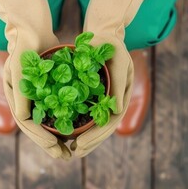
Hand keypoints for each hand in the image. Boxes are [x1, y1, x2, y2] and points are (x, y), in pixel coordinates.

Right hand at [0, 0, 70, 158]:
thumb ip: (21, 92)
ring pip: (45, 122)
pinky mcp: (45, 90)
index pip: (27, 124)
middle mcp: (23, 99)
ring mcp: (34, 95)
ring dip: (57, 136)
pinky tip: (75, 127)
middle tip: (66, 156)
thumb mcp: (21, 69)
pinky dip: (62, 120)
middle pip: (36, 128)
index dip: (41, 138)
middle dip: (50, 144)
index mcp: (15, 97)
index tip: (56, 147)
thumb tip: (24, 118)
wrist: (31, 29)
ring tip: (71, 149)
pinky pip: (53, 110)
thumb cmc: (25, 46)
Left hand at [70, 0, 146, 156]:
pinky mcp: (93, 96)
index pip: (110, 123)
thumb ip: (119, 84)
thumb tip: (117, 110)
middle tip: (72, 153)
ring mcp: (103, 100)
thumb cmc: (112, 46)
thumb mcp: (118, 62)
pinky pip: (86, 115)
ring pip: (94, 125)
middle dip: (88, 143)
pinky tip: (66, 133)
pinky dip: (78, 126)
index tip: (80, 145)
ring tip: (69, 149)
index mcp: (121, 97)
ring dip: (84, 139)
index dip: (96, 136)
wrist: (104, 35)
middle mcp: (113, 102)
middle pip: (102, 129)